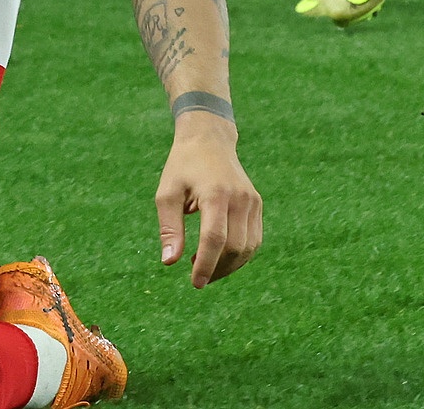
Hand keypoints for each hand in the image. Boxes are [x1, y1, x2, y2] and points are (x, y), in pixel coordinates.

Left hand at [154, 114, 261, 287]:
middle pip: (235, 247)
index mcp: (216, 194)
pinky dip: (240, 254)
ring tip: (207, 268)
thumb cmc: (182, 167)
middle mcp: (240, 199)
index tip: (195, 283)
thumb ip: (169, 228)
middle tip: (197, 277)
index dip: (205, 264)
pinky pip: (254, 239)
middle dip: (217, 268)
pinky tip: (220, 256)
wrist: (208, 140)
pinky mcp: (257, 205)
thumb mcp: (167, 193)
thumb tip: (169, 262)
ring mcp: (252, 202)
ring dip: (230, 266)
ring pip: (249, 247)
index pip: (215, 239)